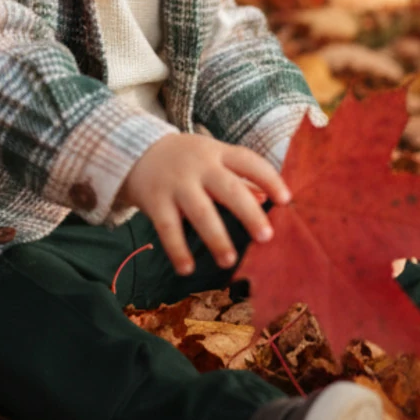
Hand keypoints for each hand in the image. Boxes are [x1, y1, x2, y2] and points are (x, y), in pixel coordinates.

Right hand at [115, 136, 290, 277]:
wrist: (133, 150)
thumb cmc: (185, 159)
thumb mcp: (211, 158)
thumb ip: (239, 176)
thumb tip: (267, 197)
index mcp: (217, 153)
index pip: (248, 161)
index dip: (269, 178)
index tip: (286, 200)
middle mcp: (199, 166)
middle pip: (228, 188)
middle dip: (249, 212)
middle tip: (266, 237)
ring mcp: (176, 183)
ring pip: (200, 211)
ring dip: (216, 237)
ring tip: (229, 261)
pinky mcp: (155, 200)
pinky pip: (168, 228)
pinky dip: (178, 249)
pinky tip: (187, 269)